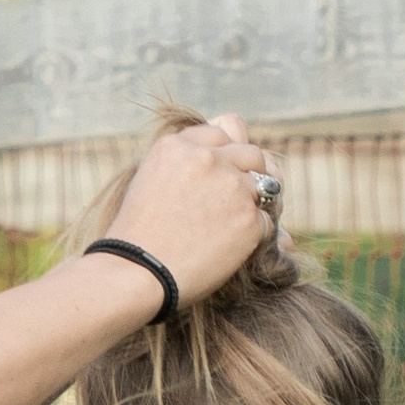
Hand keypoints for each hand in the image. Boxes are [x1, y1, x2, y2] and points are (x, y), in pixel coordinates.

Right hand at [97, 116, 270, 310]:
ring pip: (266, 185)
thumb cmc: (137, 238)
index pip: (223, 131)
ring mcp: (232, 187)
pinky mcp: (249, 219)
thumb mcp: (150, 183)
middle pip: (252, 153)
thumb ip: (184, 166)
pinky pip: (267, 221)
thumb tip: (227, 168)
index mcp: (178, 146)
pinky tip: (233, 248)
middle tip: (242, 199)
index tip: (224, 174)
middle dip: (252, 174)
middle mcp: (208, 158)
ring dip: (257, 205)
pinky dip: (255, 235)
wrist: (136, 274)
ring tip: (236, 227)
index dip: (227, 154)